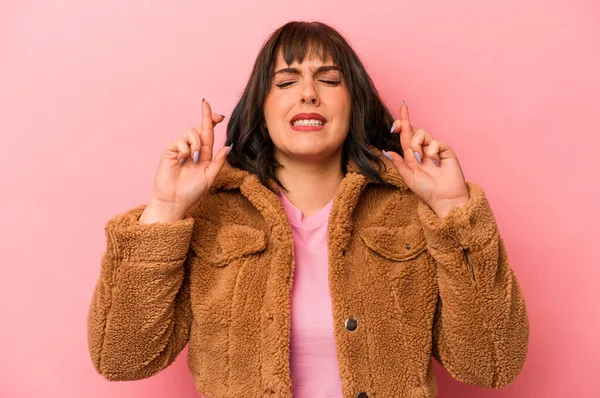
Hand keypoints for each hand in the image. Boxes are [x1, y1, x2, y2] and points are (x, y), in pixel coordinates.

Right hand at [141, 99, 230, 221]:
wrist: (174, 200)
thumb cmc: (192, 192)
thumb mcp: (209, 177)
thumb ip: (218, 162)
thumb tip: (228, 146)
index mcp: (205, 155)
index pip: (209, 135)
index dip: (213, 122)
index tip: (219, 114)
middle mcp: (193, 150)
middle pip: (200, 128)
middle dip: (205, 115)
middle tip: (206, 104)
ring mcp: (181, 149)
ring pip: (190, 132)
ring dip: (195, 143)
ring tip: (193, 159)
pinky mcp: (171, 151)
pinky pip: (180, 141)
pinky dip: (185, 150)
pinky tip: (182, 160)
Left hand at [384, 102, 469, 218]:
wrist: (444, 198)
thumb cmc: (426, 190)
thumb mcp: (408, 177)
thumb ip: (399, 164)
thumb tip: (386, 151)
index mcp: (411, 156)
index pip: (405, 136)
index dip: (402, 123)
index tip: (401, 107)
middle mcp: (422, 150)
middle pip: (413, 130)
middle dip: (405, 122)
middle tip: (399, 118)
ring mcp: (434, 150)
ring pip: (422, 134)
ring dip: (417, 144)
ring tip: (420, 158)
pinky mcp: (445, 151)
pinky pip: (435, 142)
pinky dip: (431, 150)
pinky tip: (434, 161)